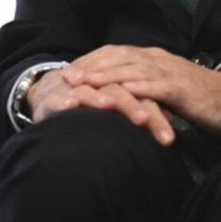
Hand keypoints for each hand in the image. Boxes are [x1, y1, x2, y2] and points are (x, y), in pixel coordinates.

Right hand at [25, 66, 175, 145]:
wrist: (48, 91)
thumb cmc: (88, 101)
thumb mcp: (115, 105)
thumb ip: (141, 109)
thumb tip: (172, 120)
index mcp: (115, 84)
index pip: (138, 96)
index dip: (154, 113)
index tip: (168, 137)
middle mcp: (95, 84)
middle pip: (117, 91)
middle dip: (131, 106)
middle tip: (144, 121)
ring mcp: (71, 90)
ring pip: (88, 91)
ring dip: (99, 97)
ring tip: (109, 105)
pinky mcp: (50, 97)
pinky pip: (56, 98)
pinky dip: (63, 100)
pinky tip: (70, 105)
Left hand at [61, 45, 220, 140]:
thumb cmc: (196, 98)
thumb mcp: (162, 88)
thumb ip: (141, 86)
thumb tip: (112, 93)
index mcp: (152, 58)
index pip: (116, 53)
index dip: (91, 61)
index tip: (68, 71)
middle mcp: (159, 60)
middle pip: (121, 57)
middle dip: (93, 65)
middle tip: (69, 76)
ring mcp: (172, 73)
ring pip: (136, 69)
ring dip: (110, 75)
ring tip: (89, 82)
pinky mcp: (185, 90)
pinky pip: (161, 86)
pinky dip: (142, 88)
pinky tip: (126, 92)